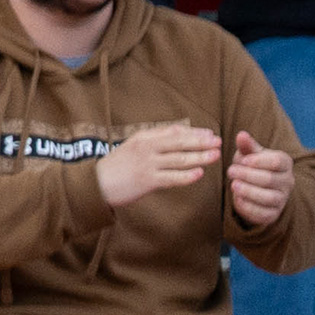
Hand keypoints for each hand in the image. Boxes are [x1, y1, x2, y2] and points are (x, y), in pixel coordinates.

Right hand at [97, 122, 221, 208]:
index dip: (193, 132)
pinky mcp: (146, 181)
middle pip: (179, 143)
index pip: (173, 131)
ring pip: (179, 160)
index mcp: (144, 137)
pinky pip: (171, 178)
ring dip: (199, 157)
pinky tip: (198, 174)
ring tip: (215, 156)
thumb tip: (180, 132)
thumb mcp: (133, 146)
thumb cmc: (117, 165)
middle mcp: (147, 148)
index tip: (209, 133)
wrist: (96, 183)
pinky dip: (186, 176)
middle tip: (218, 141)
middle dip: (200, 142)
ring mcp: (147, 164)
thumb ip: (155, 139)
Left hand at [226, 130, 293, 230]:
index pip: (278, 161)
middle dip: (248, 175)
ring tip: (233, 185)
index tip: (242, 160)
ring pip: (269, 198)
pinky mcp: (273, 214)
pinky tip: (236, 198)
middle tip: (229, 171)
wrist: (256, 188)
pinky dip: (249, 207)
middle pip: (270, 179)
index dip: (259, 161)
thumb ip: (246, 146)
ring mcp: (282, 199)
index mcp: (285, 163)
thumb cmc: (252, 166)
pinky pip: (263, 213)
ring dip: (249, 191)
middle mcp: (288, 181)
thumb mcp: (249, 154)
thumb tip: (241, 134)